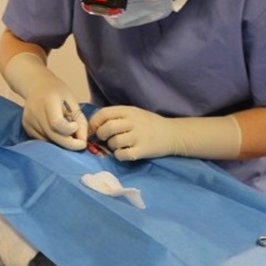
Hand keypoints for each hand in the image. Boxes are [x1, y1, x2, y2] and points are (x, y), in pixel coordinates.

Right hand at [3, 53, 87, 149]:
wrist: (36, 85)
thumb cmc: (58, 92)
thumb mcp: (72, 101)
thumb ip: (80, 121)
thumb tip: (83, 142)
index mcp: (48, 100)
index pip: (57, 123)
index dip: (69, 130)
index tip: (76, 127)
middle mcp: (35, 111)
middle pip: (52, 135)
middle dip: (69, 143)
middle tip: (80, 144)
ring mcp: (29, 120)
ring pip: (48, 140)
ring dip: (61, 141)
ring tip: (68, 133)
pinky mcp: (26, 126)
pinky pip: (42, 139)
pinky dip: (52, 139)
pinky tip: (57, 131)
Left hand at [90, 106, 241, 160]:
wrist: (173, 134)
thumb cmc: (149, 124)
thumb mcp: (135, 114)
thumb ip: (117, 117)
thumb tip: (93, 126)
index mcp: (129, 110)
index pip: (104, 113)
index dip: (94, 122)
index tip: (92, 130)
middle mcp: (134, 122)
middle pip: (107, 128)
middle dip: (101, 135)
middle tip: (104, 139)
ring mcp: (139, 136)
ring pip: (114, 142)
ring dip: (111, 146)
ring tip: (118, 146)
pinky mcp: (143, 150)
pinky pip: (123, 155)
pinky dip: (119, 155)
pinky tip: (124, 153)